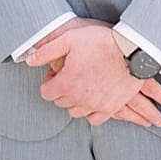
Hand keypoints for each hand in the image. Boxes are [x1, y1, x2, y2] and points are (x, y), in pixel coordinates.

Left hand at [27, 25, 160, 125]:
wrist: (131, 50)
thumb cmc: (99, 42)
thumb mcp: (68, 39)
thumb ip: (46, 52)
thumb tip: (29, 61)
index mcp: (67, 83)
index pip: (46, 93)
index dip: (48, 82)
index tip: (55, 73)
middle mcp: (80, 99)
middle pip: (60, 102)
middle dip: (60, 90)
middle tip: (68, 76)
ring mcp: (96, 105)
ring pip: (76, 112)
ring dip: (74, 101)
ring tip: (80, 85)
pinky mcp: (111, 108)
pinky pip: (94, 120)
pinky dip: (90, 111)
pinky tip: (91, 99)